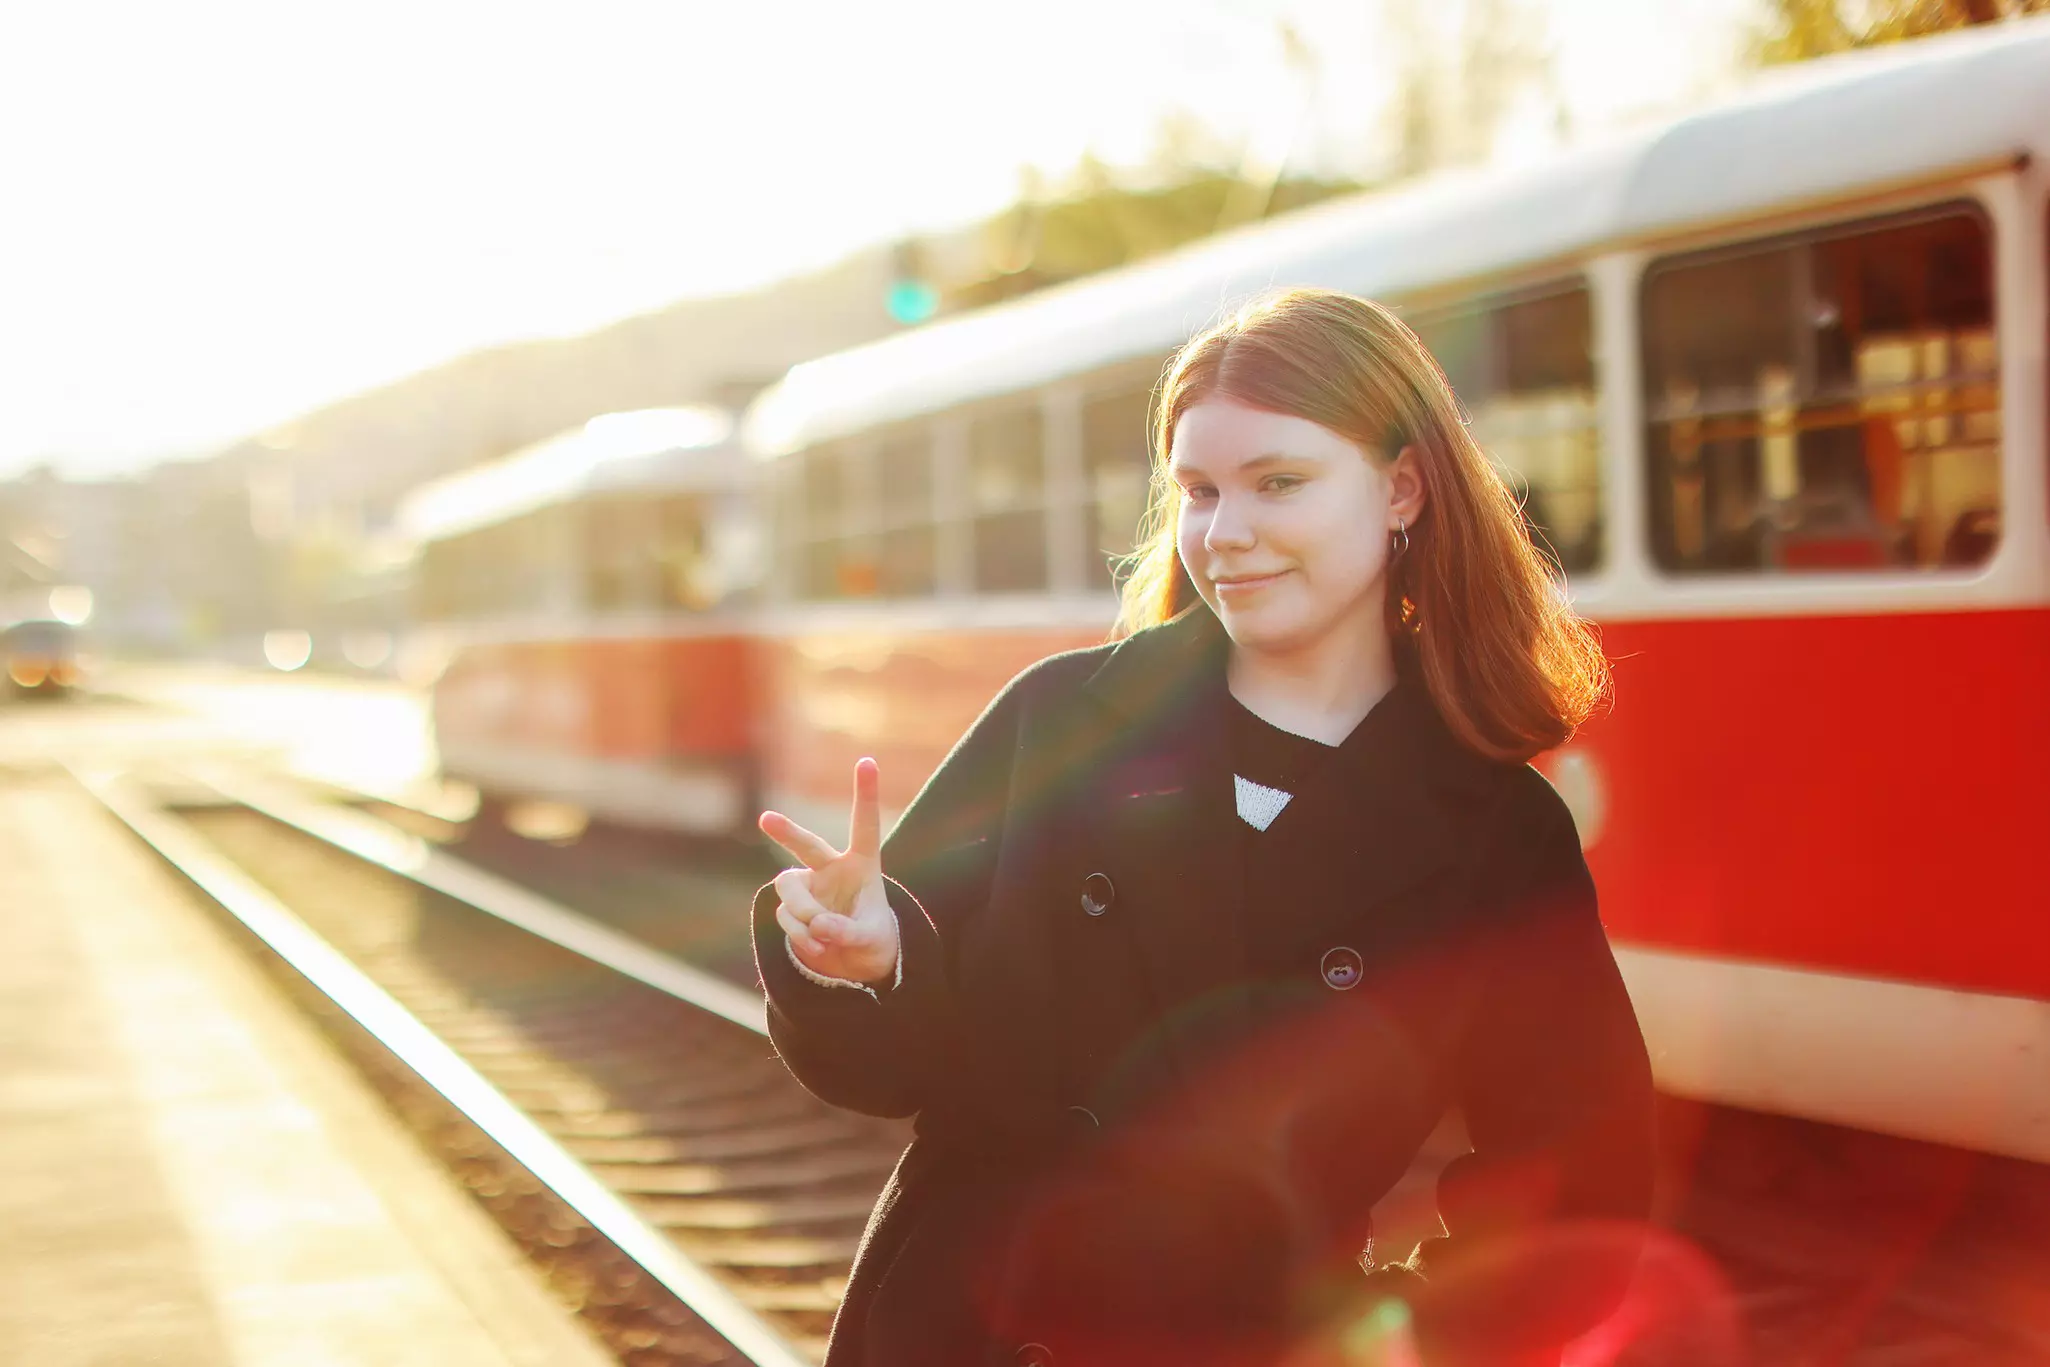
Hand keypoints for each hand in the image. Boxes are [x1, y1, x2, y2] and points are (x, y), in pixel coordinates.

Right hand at [759, 757, 900, 987]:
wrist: (855, 964)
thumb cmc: (872, 938)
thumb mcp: (870, 938)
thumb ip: (847, 932)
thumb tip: (817, 925)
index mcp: (862, 864)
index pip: (864, 825)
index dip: (866, 794)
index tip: (867, 761)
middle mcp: (831, 868)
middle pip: (807, 845)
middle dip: (787, 832)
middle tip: (766, 819)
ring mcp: (808, 886)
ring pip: (789, 888)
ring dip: (803, 914)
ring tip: (821, 934)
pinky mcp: (790, 906)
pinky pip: (786, 916)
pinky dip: (800, 935)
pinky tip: (817, 946)